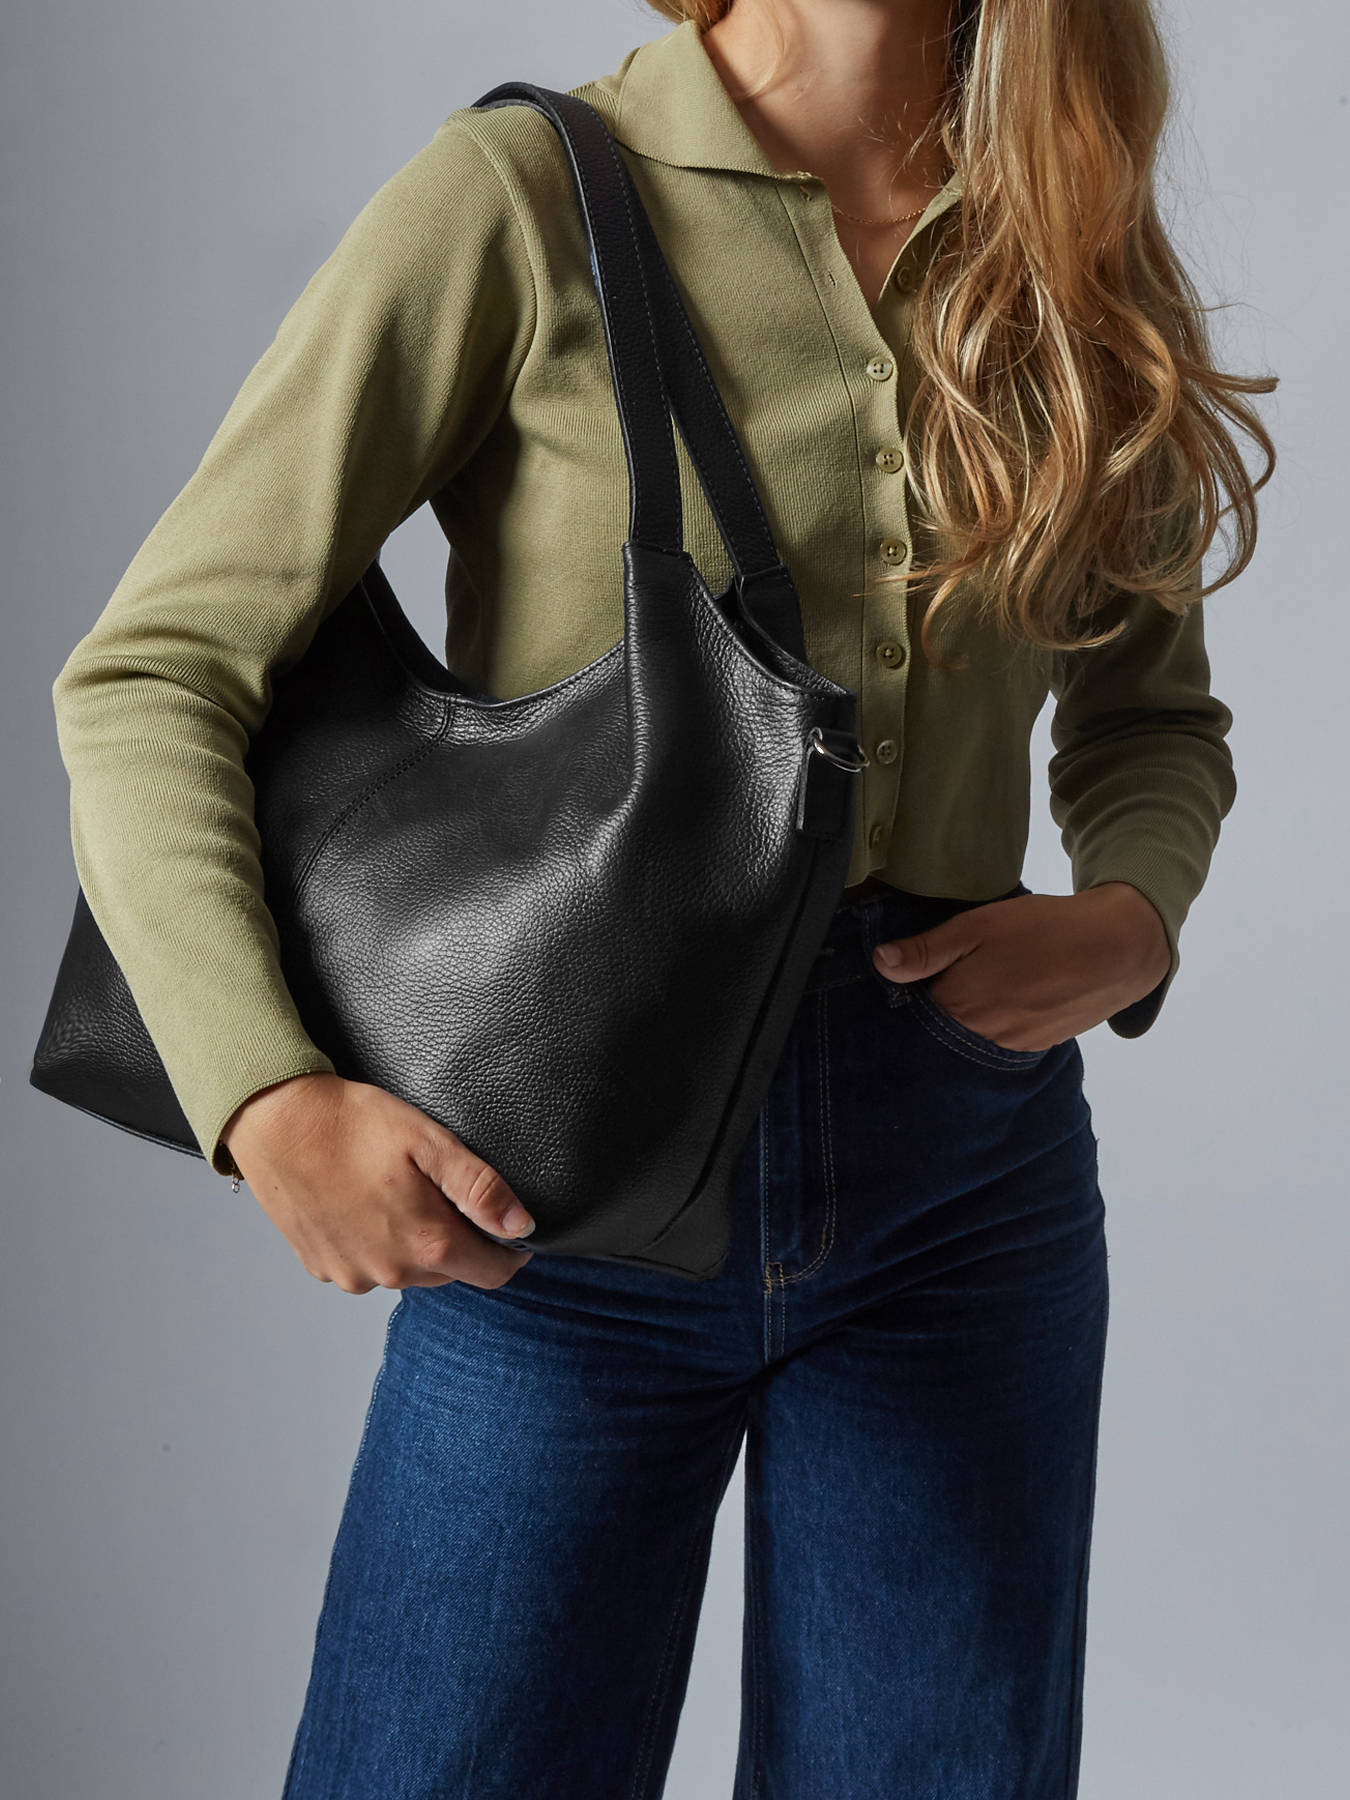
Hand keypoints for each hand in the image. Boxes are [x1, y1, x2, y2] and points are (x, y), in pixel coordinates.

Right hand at [220, 1072, 536, 1292]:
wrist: (273, 1121)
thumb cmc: (350, 1124)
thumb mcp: (428, 1142)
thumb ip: (479, 1188)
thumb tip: (522, 1227)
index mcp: (426, 1244)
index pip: (492, 1273)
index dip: (509, 1252)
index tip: (510, 1227)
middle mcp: (389, 1273)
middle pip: (449, 1269)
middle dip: (457, 1237)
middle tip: (438, 1187)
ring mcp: (352, 1275)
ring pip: (407, 1269)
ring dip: (414, 1241)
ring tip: (395, 1190)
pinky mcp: (321, 1267)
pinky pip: (367, 1265)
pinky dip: (375, 1242)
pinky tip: (362, 1201)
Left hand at [871, 881, 1171, 1051]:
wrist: (1119, 947)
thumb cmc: (1043, 929)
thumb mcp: (978, 927)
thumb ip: (927, 950)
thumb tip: (880, 963)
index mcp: (959, 1007)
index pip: (917, 1007)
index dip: (920, 985)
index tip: (927, 966)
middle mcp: (982, 1038)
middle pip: (947, 1024)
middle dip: (948, 1000)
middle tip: (967, 967)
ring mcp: (1014, 1045)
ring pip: (978, 1031)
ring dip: (978, 1011)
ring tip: (995, 977)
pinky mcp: (1042, 1045)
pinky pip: (1007, 1036)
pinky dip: (1004, 1017)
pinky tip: (1017, 991)